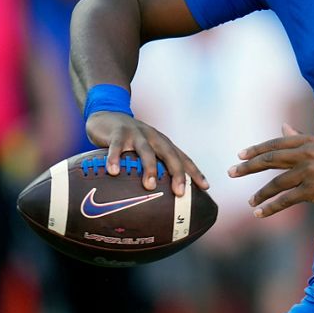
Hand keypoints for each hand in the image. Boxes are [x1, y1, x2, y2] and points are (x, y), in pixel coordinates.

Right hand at [86, 111, 208, 196]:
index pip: (183, 158)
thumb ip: (154, 167)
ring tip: (150, 185)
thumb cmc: (130, 139)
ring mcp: (136, 134)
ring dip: (150, 168)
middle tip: (180, 192)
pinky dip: (115, 158)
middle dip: (177, 173)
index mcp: (163, 143)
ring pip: (146, 150)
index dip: (195, 172)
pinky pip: (117, 146)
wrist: (107, 115)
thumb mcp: (146, 149)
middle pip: (169, 154)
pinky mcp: (118, 133)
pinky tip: (114, 171)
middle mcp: (154, 137)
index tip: (206, 187)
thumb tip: (159, 197)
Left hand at [228, 123, 313, 217]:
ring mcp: (308, 172)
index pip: (275, 143)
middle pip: (270, 159)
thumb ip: (300, 137)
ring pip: (276, 183)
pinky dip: (271, 208)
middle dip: (248, 167)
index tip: (240, 155)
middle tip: (232, 172)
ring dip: (260, 193)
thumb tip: (283, 126)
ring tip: (251, 202)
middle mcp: (305, 154)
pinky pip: (286, 200)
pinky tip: (260, 213)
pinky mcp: (312, 190)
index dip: (256, 150)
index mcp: (307, 141)